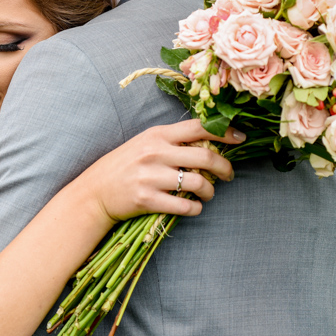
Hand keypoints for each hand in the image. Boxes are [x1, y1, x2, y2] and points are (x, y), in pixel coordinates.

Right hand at [81, 119, 244, 222]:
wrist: (95, 191)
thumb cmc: (124, 166)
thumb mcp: (145, 144)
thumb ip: (172, 141)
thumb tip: (209, 143)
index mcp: (157, 135)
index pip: (198, 127)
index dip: (224, 131)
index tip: (240, 137)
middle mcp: (155, 153)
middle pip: (206, 157)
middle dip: (225, 168)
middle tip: (229, 175)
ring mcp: (151, 177)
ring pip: (199, 183)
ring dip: (211, 191)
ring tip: (209, 193)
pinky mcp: (148, 200)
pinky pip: (185, 205)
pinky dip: (196, 208)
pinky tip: (194, 206)